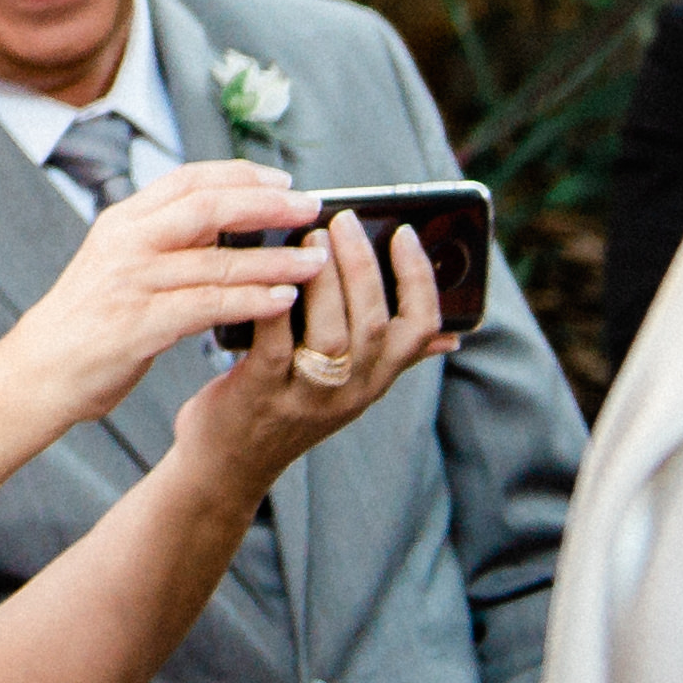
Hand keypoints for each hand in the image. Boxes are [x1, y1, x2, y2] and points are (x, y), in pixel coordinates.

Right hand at [0, 161, 325, 427]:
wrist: (40, 370)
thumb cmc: (89, 319)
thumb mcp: (119, 262)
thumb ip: (164, 240)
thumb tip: (228, 222)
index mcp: (122, 221)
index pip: (188, 179)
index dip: (240, 175)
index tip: (284, 181)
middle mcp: (126, 242)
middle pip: (207, 207)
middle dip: (266, 205)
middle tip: (311, 210)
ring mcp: (132, 282)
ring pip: (217, 260)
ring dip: (273, 260)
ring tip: (314, 261)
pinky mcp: (140, 324)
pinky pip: (209, 305)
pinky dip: (251, 301)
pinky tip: (283, 301)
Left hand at [172, 205, 442, 500]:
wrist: (229, 462)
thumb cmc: (288, 405)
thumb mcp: (348, 388)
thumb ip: (390, 356)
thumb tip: (453, 333)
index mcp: (377, 379)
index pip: (422, 327)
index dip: (419, 278)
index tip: (405, 232)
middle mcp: (352, 391)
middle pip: (374, 323)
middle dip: (363, 265)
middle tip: (343, 219)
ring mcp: (308, 396)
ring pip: (332, 335)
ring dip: (324, 280)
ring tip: (309, 237)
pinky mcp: (261, 395)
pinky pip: (275, 345)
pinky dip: (276, 307)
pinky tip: (268, 274)